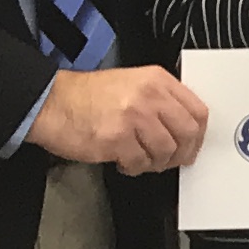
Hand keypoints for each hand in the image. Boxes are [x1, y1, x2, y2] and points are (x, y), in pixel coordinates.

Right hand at [32, 65, 207, 172]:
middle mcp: (149, 96)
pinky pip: (140, 162)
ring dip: (155, 162)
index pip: (198, 111)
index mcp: (157, 80)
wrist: (50, 102)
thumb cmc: (86, 95)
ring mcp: (134, 118)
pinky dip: (134, 168)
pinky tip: (123, 161)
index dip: (198, 134)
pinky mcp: (117, 139)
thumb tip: (183, 125)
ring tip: (141, 158)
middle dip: (182, 153)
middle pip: (188, 133)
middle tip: (171, 159)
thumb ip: (161, 99)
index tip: (192, 145)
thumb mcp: (133, 83)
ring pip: (165, 151)